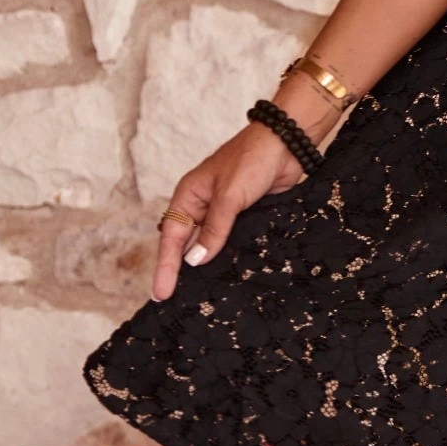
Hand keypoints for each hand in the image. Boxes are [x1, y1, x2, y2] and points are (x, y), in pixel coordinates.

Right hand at [152, 122, 305, 301]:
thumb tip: (195, 260)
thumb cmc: (252, 160)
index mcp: (189, 196)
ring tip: (195, 296)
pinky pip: (230, 242)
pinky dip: (225, 257)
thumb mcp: (230, 196)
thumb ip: (215, 229)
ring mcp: (223, 212)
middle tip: (169, 301)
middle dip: (177, 271)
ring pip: (207, 245)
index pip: (171, 238)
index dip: (165, 267)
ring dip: (202, 267)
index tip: (160, 293)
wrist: (287, 144)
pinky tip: (226, 275)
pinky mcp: (244, 217)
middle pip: (184, 244)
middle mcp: (202, 206)